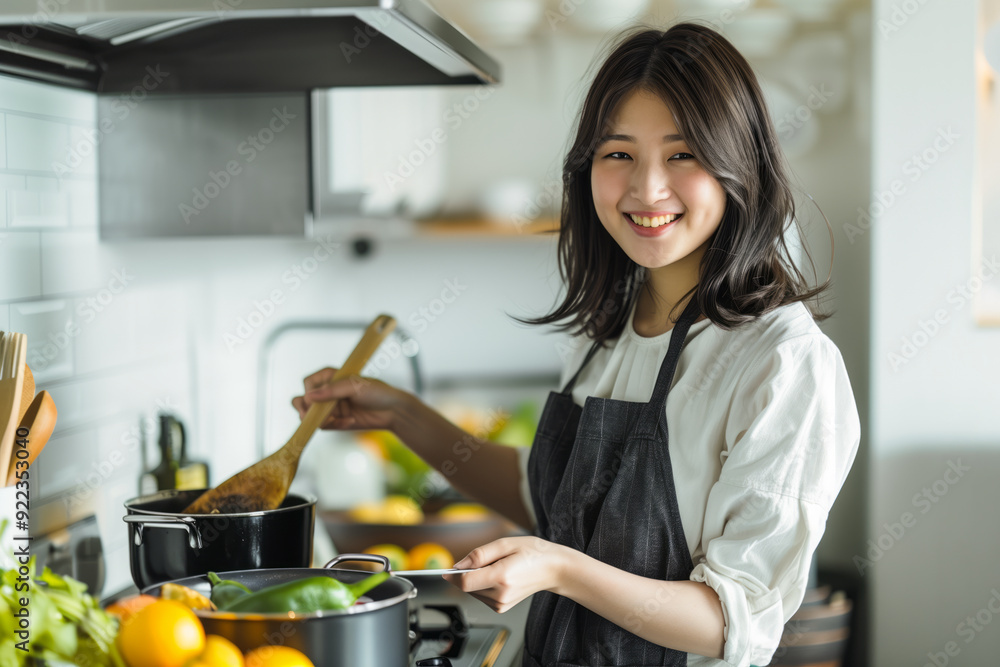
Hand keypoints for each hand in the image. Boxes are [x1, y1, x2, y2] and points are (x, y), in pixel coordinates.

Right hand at [291, 367, 409, 431]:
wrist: (393, 410)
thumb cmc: (377, 392)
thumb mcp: (355, 386)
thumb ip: (332, 391)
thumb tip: (308, 396)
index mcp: (331, 376)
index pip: (308, 382)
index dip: (310, 392)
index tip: (316, 400)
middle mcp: (328, 391)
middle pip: (303, 400)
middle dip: (304, 410)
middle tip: (310, 417)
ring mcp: (331, 407)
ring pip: (311, 416)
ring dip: (321, 420)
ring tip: (335, 420)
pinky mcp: (336, 421)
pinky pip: (325, 426)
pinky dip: (335, 425)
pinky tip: (350, 421)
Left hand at [442, 536, 575, 612]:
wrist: (553, 569)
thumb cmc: (532, 552)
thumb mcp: (505, 543)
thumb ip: (479, 554)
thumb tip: (457, 565)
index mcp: (501, 577)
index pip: (465, 582)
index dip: (452, 575)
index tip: (445, 570)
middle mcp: (501, 595)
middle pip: (467, 587)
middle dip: (467, 573)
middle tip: (486, 559)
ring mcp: (501, 604)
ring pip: (473, 592)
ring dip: (476, 579)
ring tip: (498, 567)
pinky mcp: (502, 608)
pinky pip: (481, 596)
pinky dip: (483, 585)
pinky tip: (498, 576)